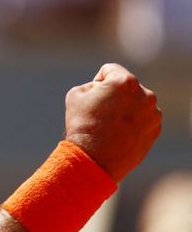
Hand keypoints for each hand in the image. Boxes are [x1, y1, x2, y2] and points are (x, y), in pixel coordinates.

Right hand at [64, 63, 161, 180]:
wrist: (94, 160)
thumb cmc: (82, 126)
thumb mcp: (75, 96)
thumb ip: (91, 84)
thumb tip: (101, 88)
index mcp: (125, 81)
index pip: (109, 71)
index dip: (96, 82)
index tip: (91, 99)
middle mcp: (145, 94)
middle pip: (125, 87)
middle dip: (114, 96)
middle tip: (100, 114)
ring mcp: (153, 113)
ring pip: (136, 103)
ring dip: (125, 109)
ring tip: (110, 127)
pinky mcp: (155, 129)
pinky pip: (143, 119)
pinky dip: (133, 124)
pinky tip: (119, 135)